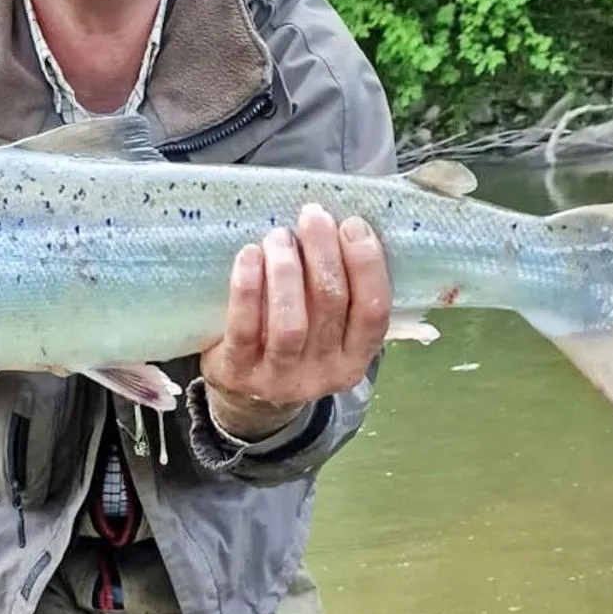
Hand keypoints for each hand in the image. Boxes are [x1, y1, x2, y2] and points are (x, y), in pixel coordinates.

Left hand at [200, 203, 390, 438]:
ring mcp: (279, 377)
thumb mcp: (328, 333)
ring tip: (279, 236)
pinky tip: (249, 255)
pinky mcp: (238, 372)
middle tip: (312, 216)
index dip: (366, 264)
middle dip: (323, 252)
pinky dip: (248, 287)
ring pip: (290, 321)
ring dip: (286, 269)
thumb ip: (342, 294)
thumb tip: (342, 227)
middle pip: (331, 305)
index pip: (373, 311)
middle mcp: (323, 373)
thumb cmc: (294, 346)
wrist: (247, 397)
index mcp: (355, 359)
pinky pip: (245, 327)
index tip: (352, 224)